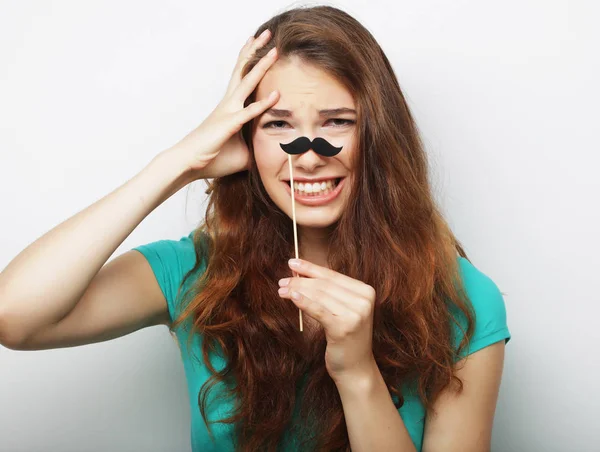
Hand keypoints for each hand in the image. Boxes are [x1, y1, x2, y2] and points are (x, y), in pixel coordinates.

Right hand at [168, 28, 279, 179]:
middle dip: (256, 51)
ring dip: (261, 66)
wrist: (188, 164)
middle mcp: (229, 104)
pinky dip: (263, 104)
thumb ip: (257, 146)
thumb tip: (274, 151)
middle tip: (267, 34)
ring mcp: (228, 112)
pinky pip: (249, 113)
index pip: (243, 79)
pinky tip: (276, 94)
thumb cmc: (213, 157)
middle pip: (244, 70)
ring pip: (247, 83)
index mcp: (230, 107)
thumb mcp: (243, 151)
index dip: (252, 61)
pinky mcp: (229, 125)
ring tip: (273, 49)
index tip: (261, 46)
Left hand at [277, 259, 376, 382]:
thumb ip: (329, 292)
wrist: (356, 368)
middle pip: (324, 285)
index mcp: (366, 291)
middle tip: (282, 280)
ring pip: (319, 296)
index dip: (310, 268)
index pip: (332, 276)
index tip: (292, 263)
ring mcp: (355, 314)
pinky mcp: (343, 328)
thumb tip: (300, 272)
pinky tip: (291, 297)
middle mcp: (364, 301)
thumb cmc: (345, 337)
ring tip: (281, 289)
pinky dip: (303, 302)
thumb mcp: (342, 310)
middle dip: (300, 281)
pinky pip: (318, 310)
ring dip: (297, 290)